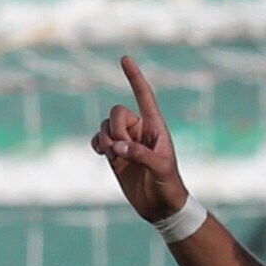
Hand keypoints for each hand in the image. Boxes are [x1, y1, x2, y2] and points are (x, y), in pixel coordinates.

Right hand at [90, 56, 186, 221]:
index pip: (144, 96)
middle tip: (124, 149)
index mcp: (155, 126)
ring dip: (105, 139)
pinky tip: (103, 154)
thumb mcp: (161, 168)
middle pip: (116, 112)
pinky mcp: (115, 155)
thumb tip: (118, 147)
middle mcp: (139, 130)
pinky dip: (97, 143)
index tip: (125, 58)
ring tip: (115, 157)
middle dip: (115, 129)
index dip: (134, 77)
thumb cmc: (169, 185)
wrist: (161, 207)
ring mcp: (126, 142)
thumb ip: (141, 155)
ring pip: (105, 126)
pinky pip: (98, 139)